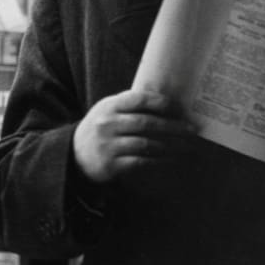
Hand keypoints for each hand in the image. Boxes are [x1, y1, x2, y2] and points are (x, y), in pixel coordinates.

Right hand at [73, 89, 196, 183]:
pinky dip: (160, 161)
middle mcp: (107, 124)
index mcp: (109, 106)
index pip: (138, 99)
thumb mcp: (108, 111)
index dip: (161, 103)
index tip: (179, 108)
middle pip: (146, 124)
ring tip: (186, 146)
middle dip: (173, 127)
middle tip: (191, 129)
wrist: (73, 154)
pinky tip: (171, 159)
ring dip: (171, 146)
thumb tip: (168, 103)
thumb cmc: (100, 129)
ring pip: (147, 144)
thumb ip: (130, 106)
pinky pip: (142, 162)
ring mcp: (108, 145)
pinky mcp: (112, 165)